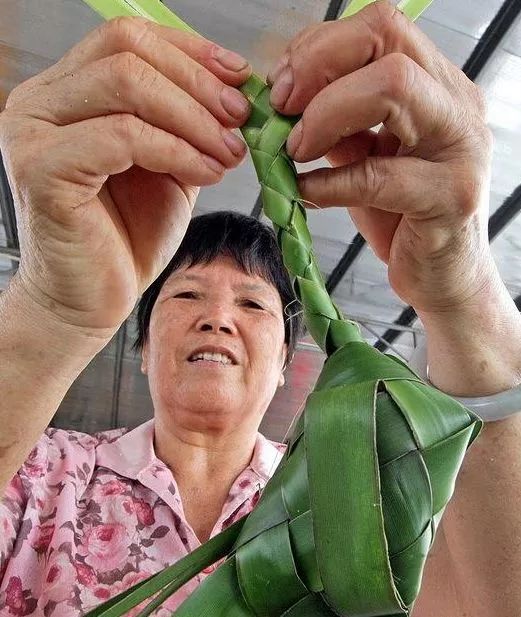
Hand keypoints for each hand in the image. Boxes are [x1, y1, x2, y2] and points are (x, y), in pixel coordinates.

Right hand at [0, 17, 250, 332]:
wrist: (90, 299)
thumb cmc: (124, 237)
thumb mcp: (167, 167)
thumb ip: (186, 126)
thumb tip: (235, 91)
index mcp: (67, 94)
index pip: (128, 38)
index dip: (191, 51)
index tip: (239, 78)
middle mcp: (42, 103)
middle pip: (127, 51)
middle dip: (199, 84)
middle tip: (240, 118)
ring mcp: (35, 133)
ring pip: (127, 85)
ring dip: (193, 118)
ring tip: (228, 152)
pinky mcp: (43, 169)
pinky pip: (124, 136)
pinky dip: (177, 150)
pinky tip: (206, 172)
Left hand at [267, 1, 496, 315]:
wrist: (441, 275)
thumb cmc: (402, 215)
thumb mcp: (365, 158)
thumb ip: (335, 123)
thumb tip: (281, 99)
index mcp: (436, 86)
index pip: (380, 27)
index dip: (320, 47)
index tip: (282, 85)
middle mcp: (456, 105)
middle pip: (387, 42)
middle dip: (317, 69)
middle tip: (281, 111)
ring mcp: (460, 149)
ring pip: (392, 88)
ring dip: (323, 115)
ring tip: (294, 152)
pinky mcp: (449, 198)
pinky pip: (377, 175)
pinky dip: (328, 181)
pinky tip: (306, 192)